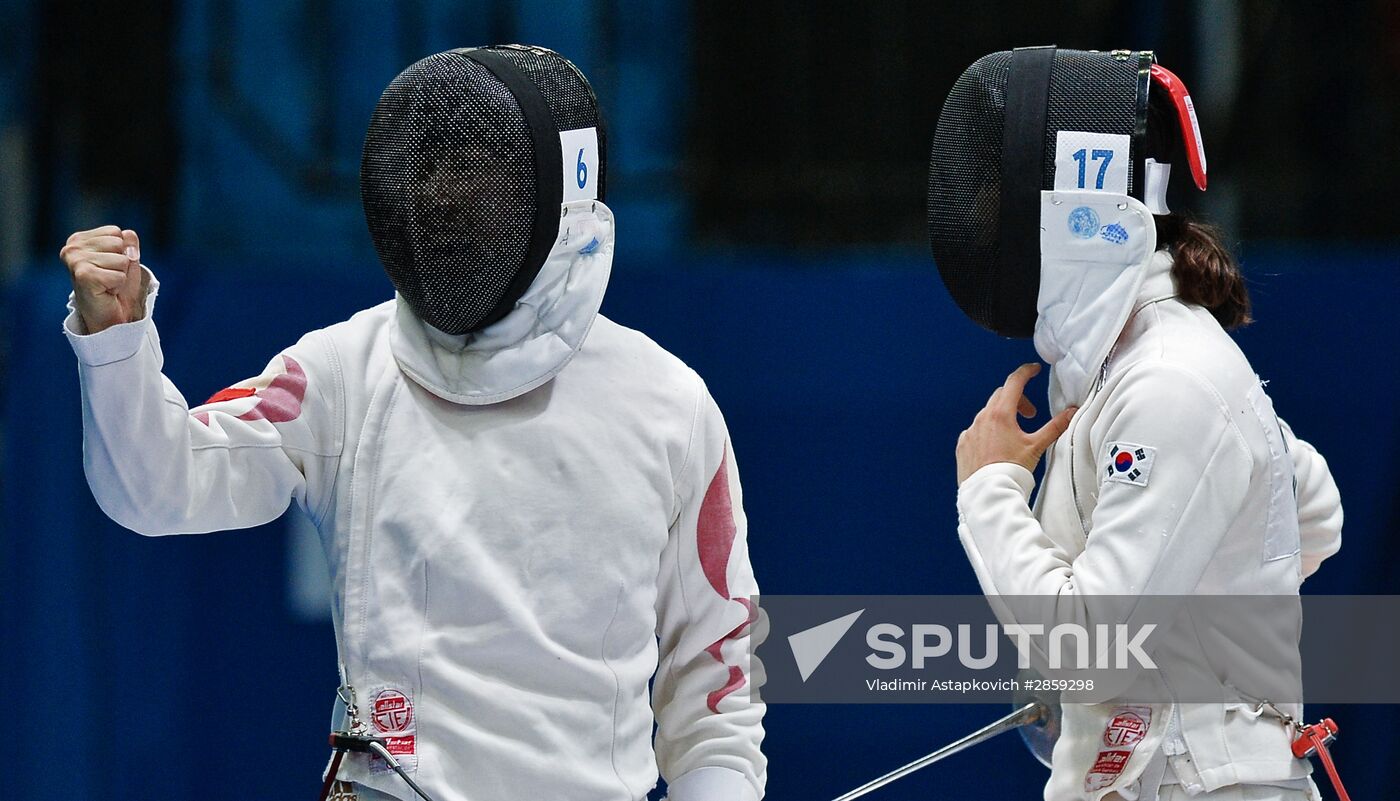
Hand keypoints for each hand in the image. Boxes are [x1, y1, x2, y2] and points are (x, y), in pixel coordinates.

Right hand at [59, 225, 146, 333]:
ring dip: (121, 275)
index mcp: (79, 239)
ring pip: (122, 260)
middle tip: (109, 278)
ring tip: (107, 284)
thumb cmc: (115, 286)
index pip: (116, 232)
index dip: (121, 251)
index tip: (109, 267)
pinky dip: (118, 286)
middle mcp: (72, 248)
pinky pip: (120, 276)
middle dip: (122, 263)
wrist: (109, 316)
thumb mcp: (126, 259)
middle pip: (119, 243)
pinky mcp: (83, 276)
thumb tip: (128, 238)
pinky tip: (105, 292)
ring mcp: (75, 261)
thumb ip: (128, 242)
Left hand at [956, 363, 1075, 483]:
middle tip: (1030, 414)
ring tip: (1014, 434)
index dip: (1025, 373)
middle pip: (1001, 396)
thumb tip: (1072, 412)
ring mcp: (970, 431)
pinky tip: (995, 445)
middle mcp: (982, 419)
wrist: (989, 493)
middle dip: (1018, 400)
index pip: (1014, 382)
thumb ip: (1055, 427)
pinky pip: (975, 430)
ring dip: (1002, 416)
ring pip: (987, 413)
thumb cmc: (1011, 471)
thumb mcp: (1036, 446)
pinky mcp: (963, 444)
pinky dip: (987, 431)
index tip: (1033, 370)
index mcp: (1001, 415)